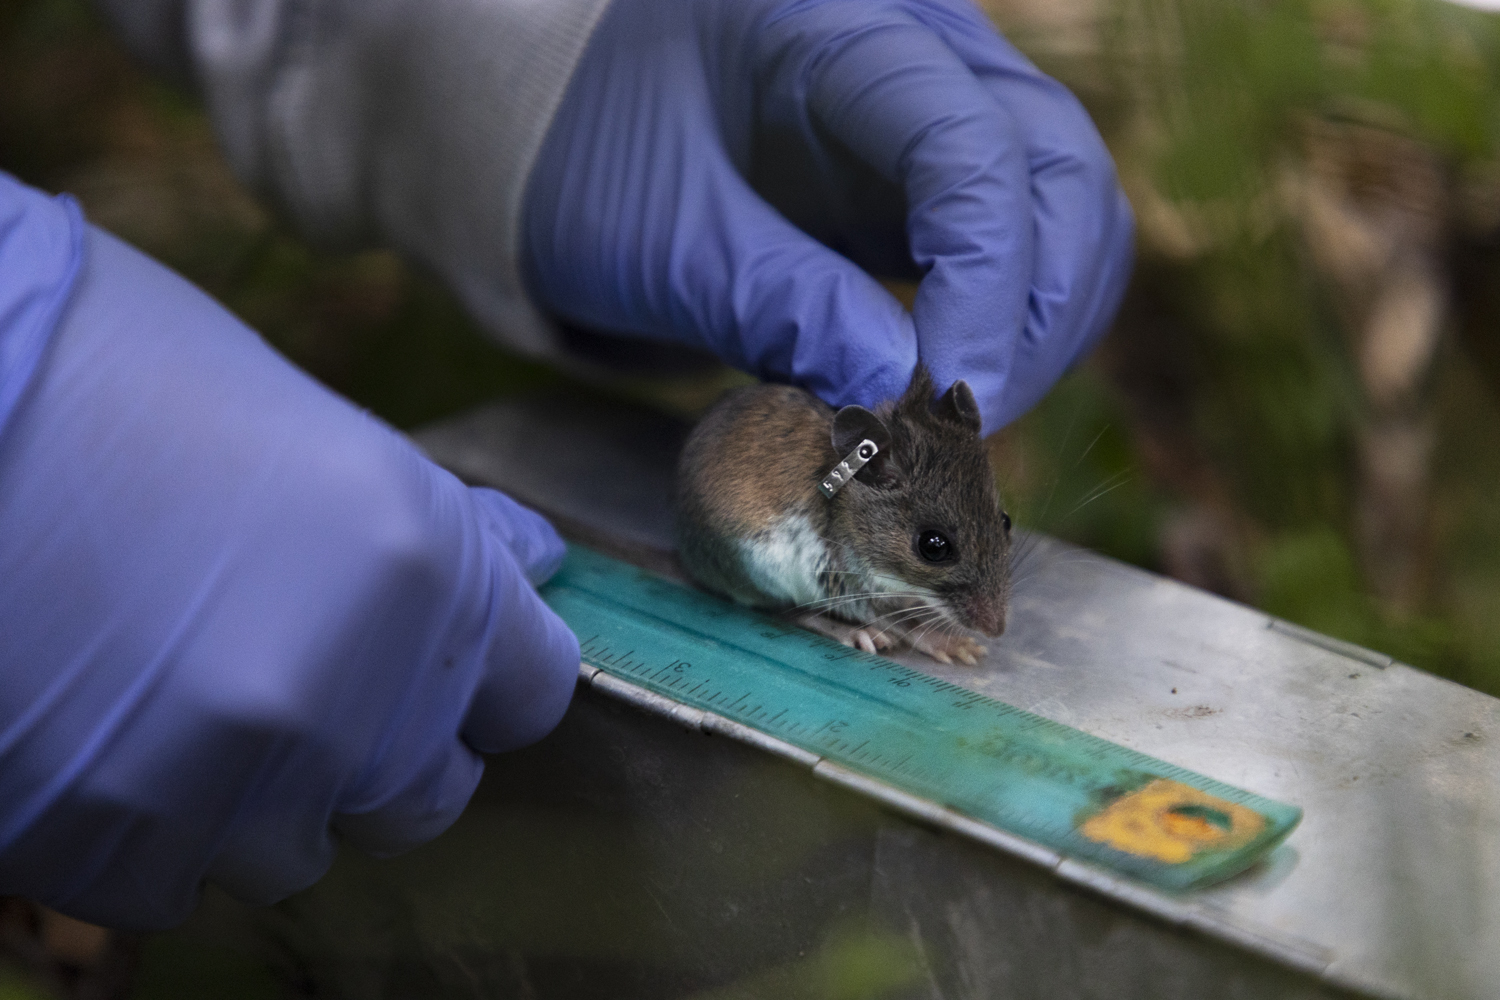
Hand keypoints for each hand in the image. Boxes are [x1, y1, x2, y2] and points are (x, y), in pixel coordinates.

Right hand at [0, 175, 578, 928]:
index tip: (449, 660)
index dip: (491, 673)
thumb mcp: (313, 427)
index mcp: (422, 568)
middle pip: (432, 790)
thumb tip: (521, 560)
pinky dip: (154, 827)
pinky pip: (177, 882)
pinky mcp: (114, 849)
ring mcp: (235, 789)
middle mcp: (354, 699)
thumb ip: (433, 526)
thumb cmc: (111, 373)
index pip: (533, 688)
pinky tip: (102, 735)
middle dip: (389, 744)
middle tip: (307, 674)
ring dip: (265, 792)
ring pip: (303, 846)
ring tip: (178, 693)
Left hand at [523, 0, 1133, 433]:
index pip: (970, 145)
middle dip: (1031, 314)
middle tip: (958, 428)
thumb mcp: (660, 238)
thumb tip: (896, 391)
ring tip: (957, 421)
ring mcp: (942, 100)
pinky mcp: (939, 168)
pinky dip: (1018, 320)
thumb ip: (777, 304)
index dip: (983, 284)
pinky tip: (960, 385)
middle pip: (1057, 169)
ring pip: (1068, 206)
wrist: (565, 133)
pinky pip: (1030, 239)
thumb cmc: (590, 160)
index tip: (943, 399)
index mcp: (837, 25)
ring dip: (1041, 326)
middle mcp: (919, 42)